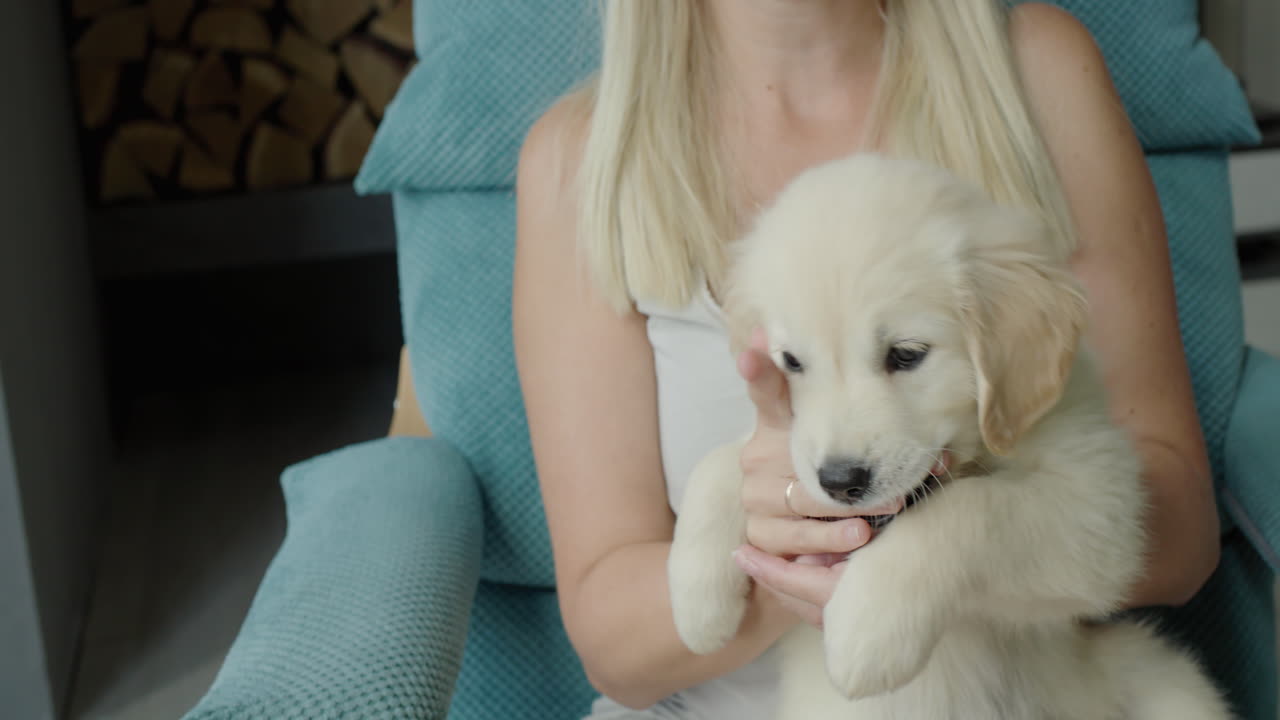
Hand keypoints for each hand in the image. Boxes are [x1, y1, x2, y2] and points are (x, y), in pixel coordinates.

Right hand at [734, 327, 873, 625]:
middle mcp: (762, 453)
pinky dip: (830, 540)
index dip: (760, 369)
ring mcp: (757, 493)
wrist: (820, 549)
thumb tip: (939, 374)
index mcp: (781, 423)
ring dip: (847, 510)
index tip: (758, 348)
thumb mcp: (867, 446)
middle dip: (853, 468)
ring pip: (802, 499)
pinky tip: (856, 539)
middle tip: (897, 479)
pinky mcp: (759, 533)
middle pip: (801, 456)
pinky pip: (794, 538)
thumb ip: (883, 414)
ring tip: (887, 511)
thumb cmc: (855, 485)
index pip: (767, 389)